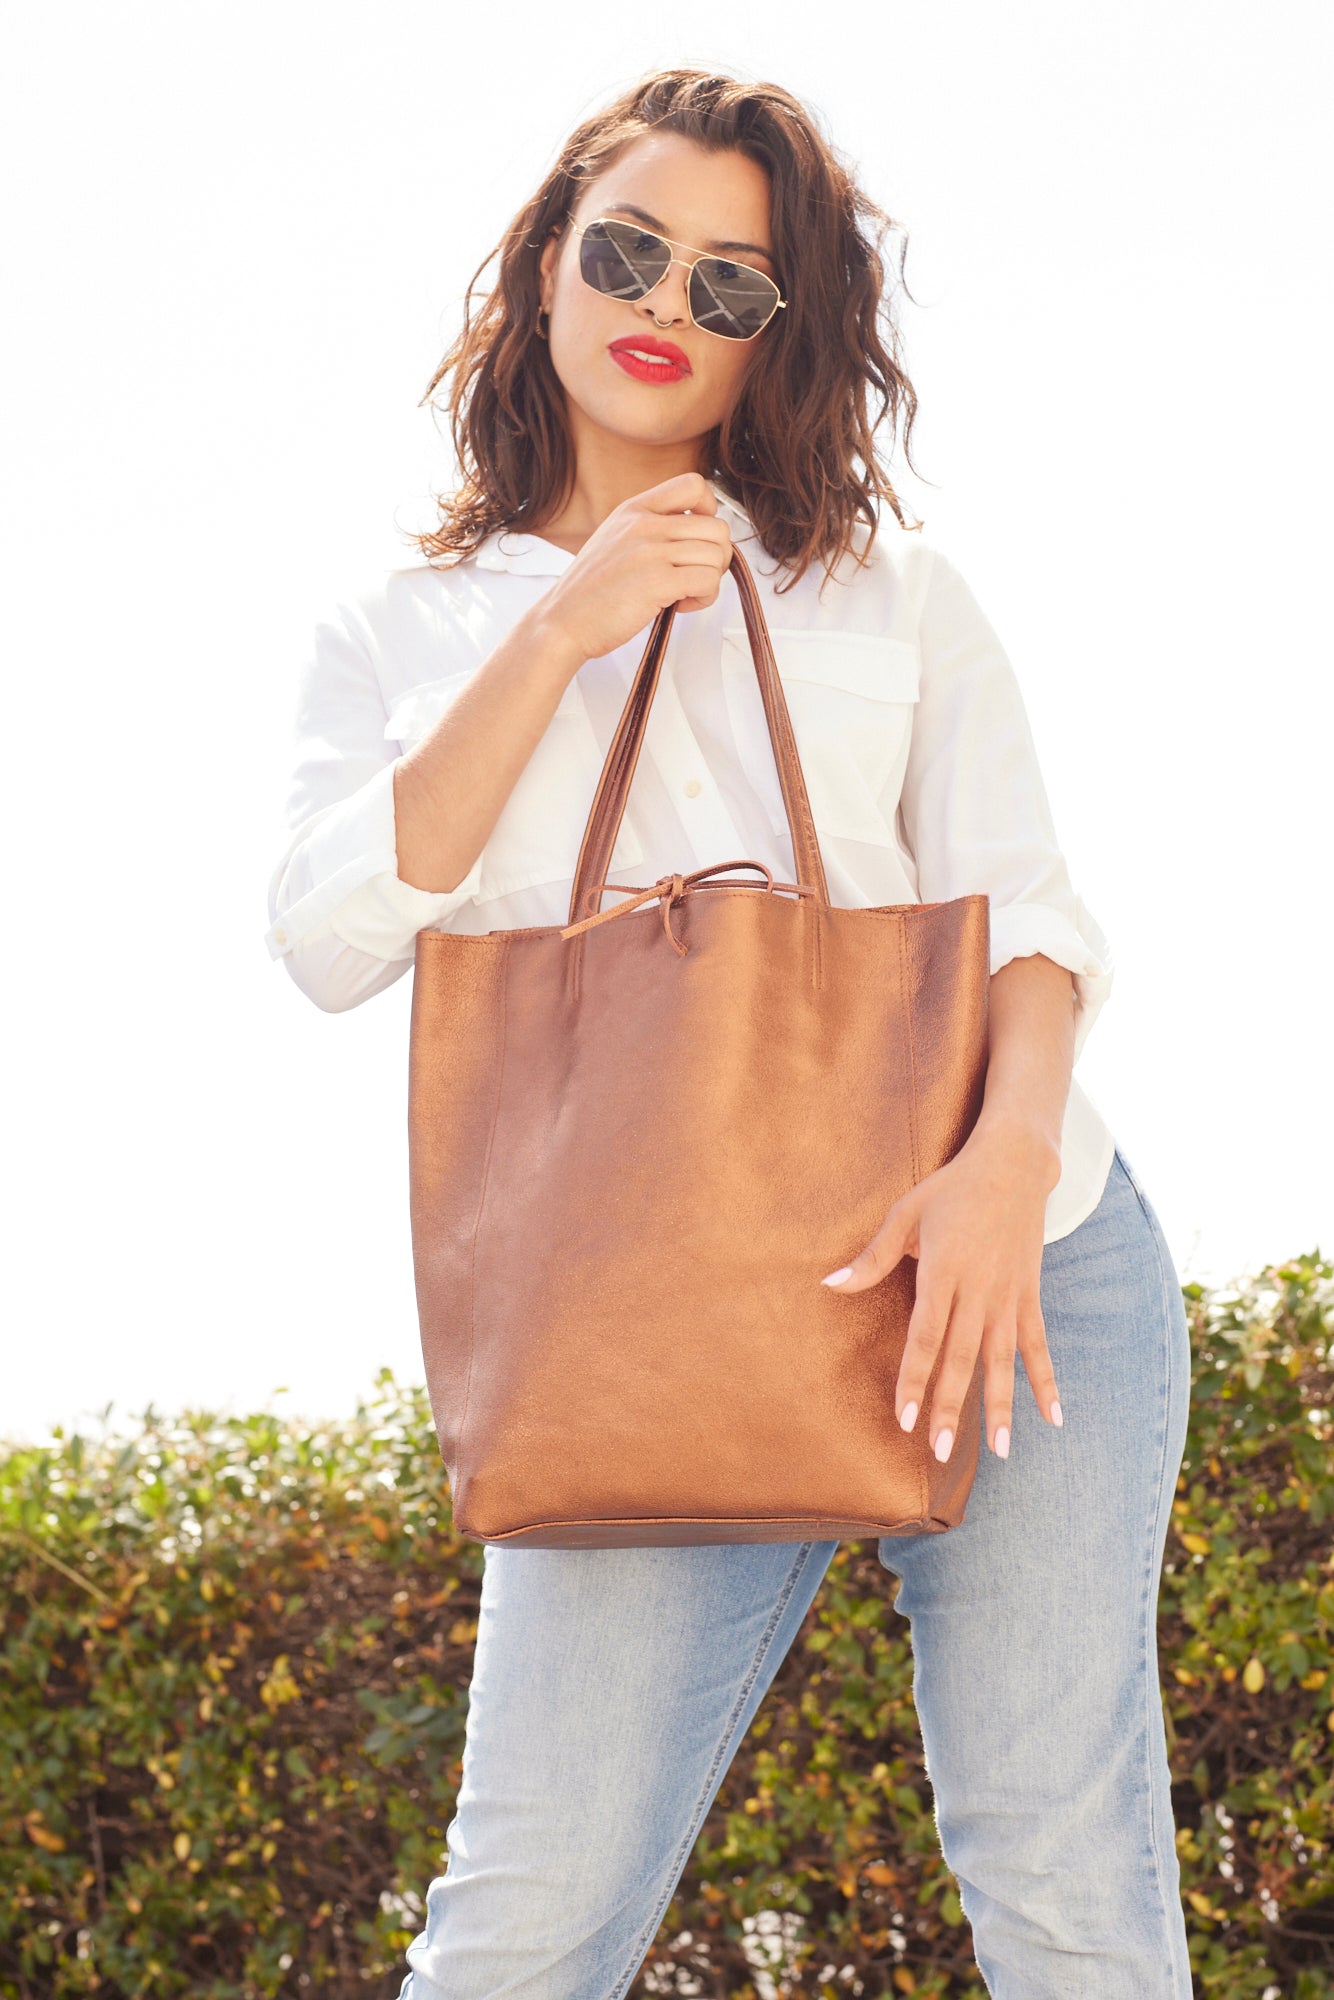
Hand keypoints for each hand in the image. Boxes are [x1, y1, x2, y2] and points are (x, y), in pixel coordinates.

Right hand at [538, 471, 733, 663]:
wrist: (562, 622)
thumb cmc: (590, 592)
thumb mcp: (615, 540)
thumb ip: (650, 530)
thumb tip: (695, 535)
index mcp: (634, 509)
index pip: (693, 484)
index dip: (709, 511)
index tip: (697, 538)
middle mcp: (643, 524)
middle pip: (716, 527)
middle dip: (715, 557)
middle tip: (695, 575)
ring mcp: (650, 550)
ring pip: (716, 555)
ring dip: (710, 581)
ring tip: (684, 593)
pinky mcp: (658, 581)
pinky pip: (708, 581)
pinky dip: (704, 598)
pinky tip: (680, 605)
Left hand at [818, 1122, 1063, 1460]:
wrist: (1013, 1164)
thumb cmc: (950, 1189)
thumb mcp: (905, 1215)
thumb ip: (871, 1258)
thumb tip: (828, 1285)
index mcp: (943, 1272)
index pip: (925, 1338)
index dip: (915, 1380)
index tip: (905, 1420)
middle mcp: (978, 1290)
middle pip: (962, 1358)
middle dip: (951, 1407)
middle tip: (942, 1451)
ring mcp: (1008, 1295)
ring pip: (1002, 1360)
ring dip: (1001, 1407)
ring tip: (1002, 1453)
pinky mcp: (1030, 1294)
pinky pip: (1038, 1345)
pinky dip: (1046, 1381)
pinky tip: (1053, 1418)